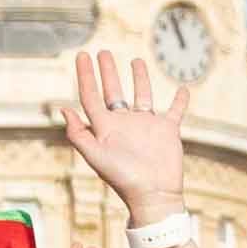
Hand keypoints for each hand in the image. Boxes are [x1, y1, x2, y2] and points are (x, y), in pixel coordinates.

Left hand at [59, 48, 185, 221]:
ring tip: (136, 61)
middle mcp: (125, 123)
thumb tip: (63, 109)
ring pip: (142, 95)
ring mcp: (147, 125)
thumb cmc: (123, 179)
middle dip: (108, 72)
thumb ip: (79, 134)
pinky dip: (180, 100)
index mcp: (106, 127)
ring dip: (140, 78)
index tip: (82, 55)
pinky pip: (175, 110)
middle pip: (114, 91)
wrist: (154, 195)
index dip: (85, 76)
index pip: (91, 96)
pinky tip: (183, 88)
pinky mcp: (167, 130)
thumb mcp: (96, 156)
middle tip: (103, 52)